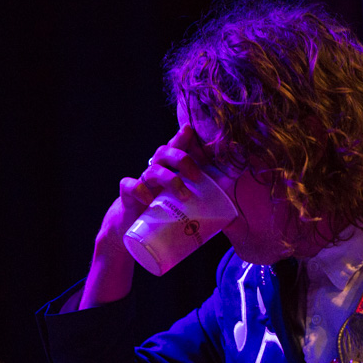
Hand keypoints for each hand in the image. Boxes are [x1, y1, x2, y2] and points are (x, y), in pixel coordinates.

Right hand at [80, 125, 209, 307]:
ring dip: (170, 179)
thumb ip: (204, 207)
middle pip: (165, 152)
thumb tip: (235, 215)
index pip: (178, 147)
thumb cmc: (161, 214)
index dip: (184, 137)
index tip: (194, 130)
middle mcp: (155, 172)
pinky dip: (140, 191)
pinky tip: (149, 200)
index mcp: (170, 170)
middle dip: (183, 159)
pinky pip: (130, 186)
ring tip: (184, 195)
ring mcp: (141, 183)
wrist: (131, 231)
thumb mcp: (183, 208)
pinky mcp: (128, 196)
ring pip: (152, 169)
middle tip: (198, 176)